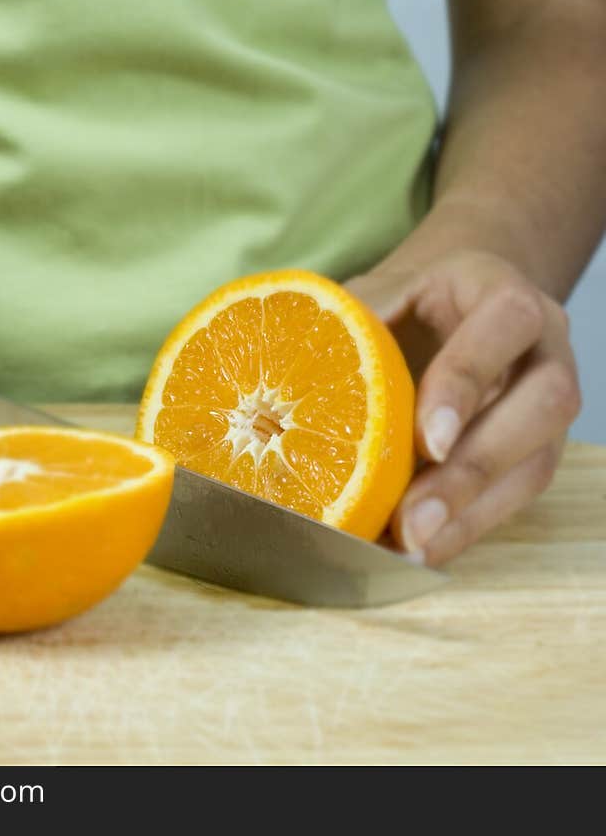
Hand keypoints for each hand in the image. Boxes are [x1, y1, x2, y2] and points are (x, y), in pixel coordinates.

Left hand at [346, 249, 578, 564]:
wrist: (455, 307)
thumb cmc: (410, 300)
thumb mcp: (380, 290)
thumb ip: (352, 319)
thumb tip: (289, 373)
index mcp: (503, 288)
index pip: (506, 322)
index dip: (468, 382)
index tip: (428, 441)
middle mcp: (545, 343)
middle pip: (544, 403)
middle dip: (477, 466)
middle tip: (414, 518)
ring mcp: (550, 401)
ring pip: (537, 462)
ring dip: (471, 512)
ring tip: (410, 546)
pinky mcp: (541, 449)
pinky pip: (518, 496)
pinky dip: (468, 526)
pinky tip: (421, 549)